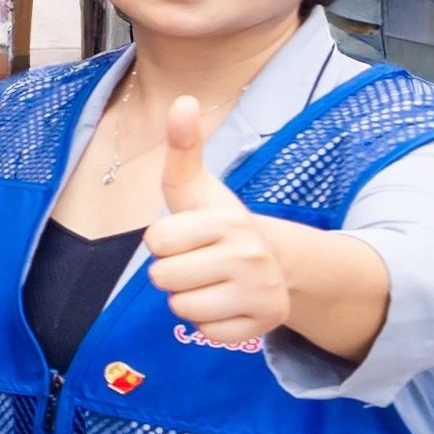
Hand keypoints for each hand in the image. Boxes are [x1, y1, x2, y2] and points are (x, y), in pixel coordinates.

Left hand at [132, 97, 294, 350]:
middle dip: (172, 271)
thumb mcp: (199, 188)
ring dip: (187, 298)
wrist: (277, 264)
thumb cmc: (220, 224)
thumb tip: (182, 100)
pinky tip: (226, 302)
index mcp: (226, 220)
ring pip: (181, 308)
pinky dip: (209, 323)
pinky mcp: (262, 325)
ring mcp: (258, 292)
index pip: (156, 240)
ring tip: (210, 281)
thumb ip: (183, 148)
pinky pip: (206, 333)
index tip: (185, 235)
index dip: (163, 240)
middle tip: (197, 261)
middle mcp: (248, 255)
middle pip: (163, 278)